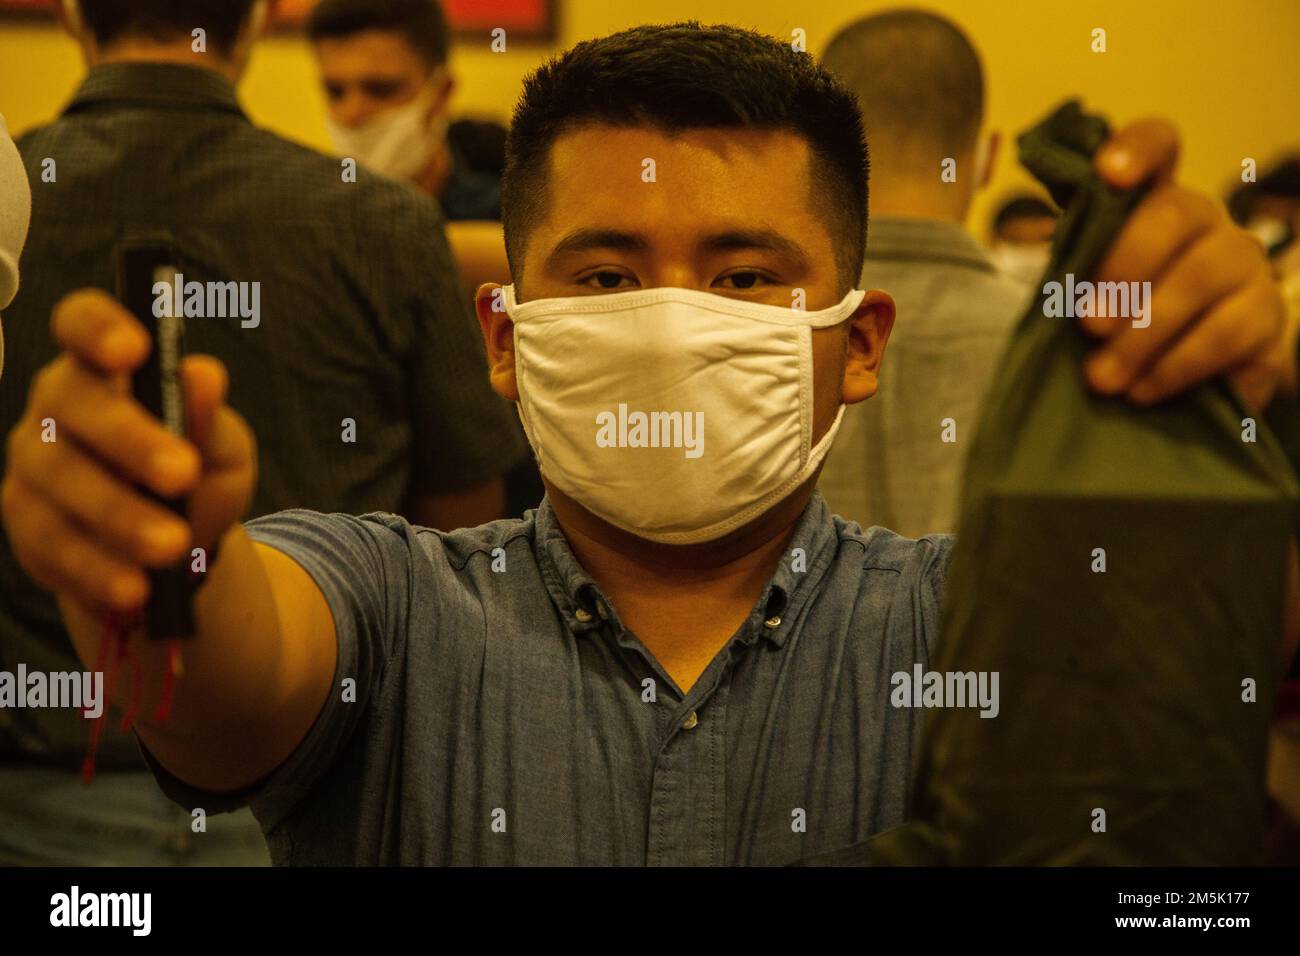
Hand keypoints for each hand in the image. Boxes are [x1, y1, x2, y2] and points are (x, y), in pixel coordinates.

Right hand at [1, 289, 255, 616]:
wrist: (176, 552)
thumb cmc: (198, 476)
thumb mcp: (222, 449)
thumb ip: (209, 418)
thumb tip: (205, 376)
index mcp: (106, 367)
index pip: (81, 323)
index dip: (98, 328)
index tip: (135, 350)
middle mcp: (58, 406)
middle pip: (72, 404)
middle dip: (128, 440)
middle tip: (182, 475)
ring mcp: (33, 465)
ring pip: (60, 481)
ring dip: (119, 516)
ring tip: (173, 546)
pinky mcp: (27, 525)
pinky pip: (52, 544)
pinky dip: (98, 568)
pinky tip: (135, 586)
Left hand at [1080, 118, 1292, 409]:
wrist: (1188, 385)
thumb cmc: (1121, 327)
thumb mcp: (1086, 295)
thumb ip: (1068, 272)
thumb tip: (1031, 280)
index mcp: (1156, 204)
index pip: (1159, 146)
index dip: (1137, 148)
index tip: (1107, 173)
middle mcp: (1208, 223)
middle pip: (1177, 213)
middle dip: (1125, 267)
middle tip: (1087, 323)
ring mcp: (1244, 267)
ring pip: (1201, 278)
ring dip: (1143, 333)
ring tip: (1102, 378)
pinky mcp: (1268, 319)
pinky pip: (1228, 335)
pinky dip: (1176, 367)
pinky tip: (1142, 391)